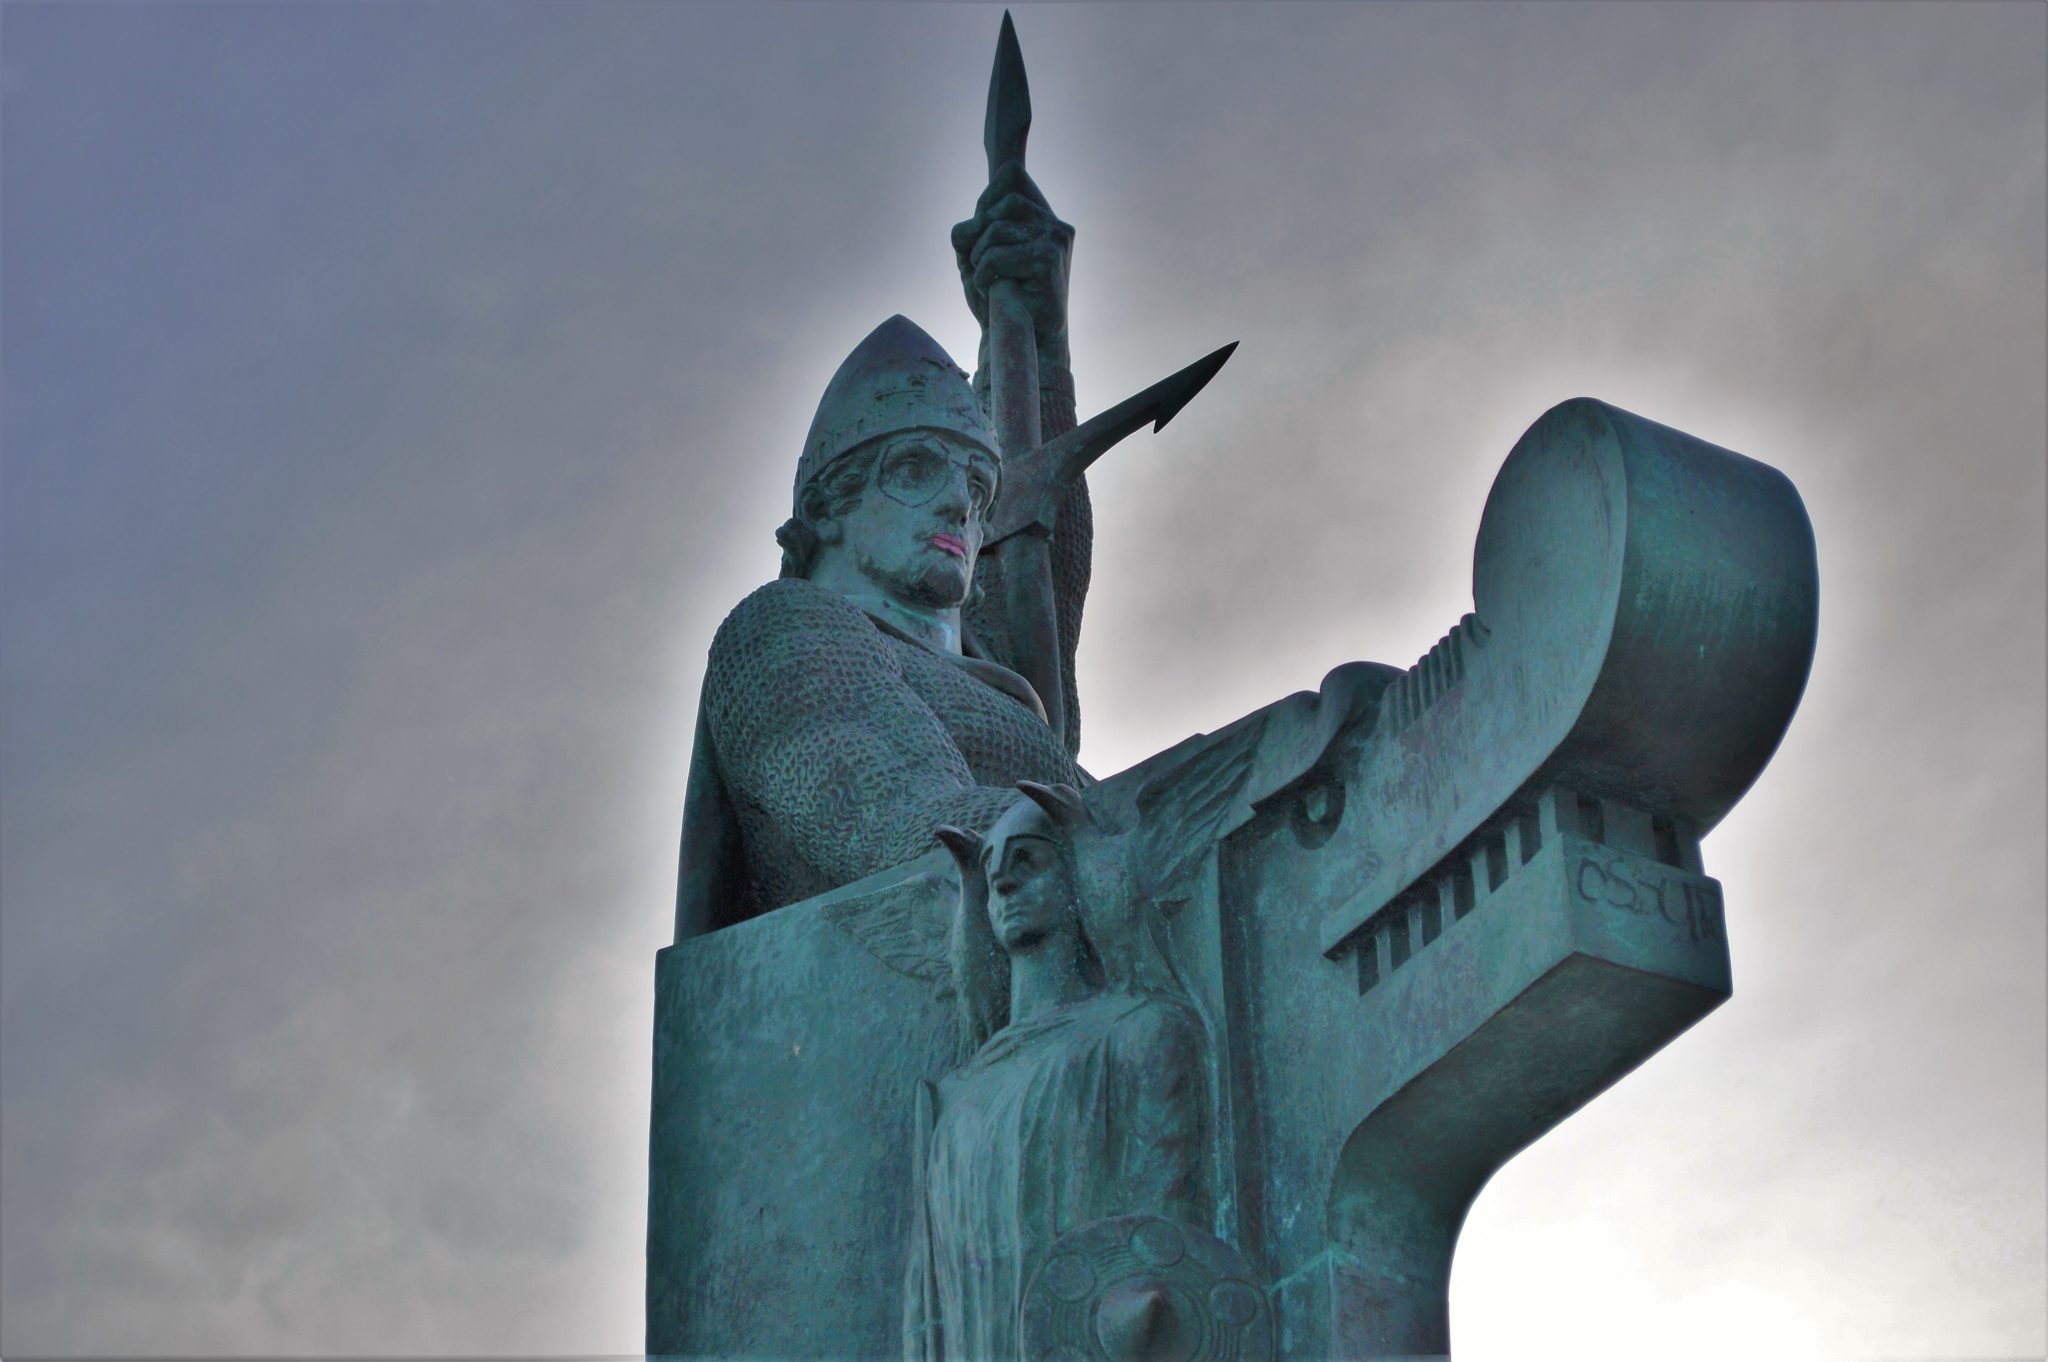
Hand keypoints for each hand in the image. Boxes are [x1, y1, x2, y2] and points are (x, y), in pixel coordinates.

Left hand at [951, 161, 1072, 364]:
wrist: (1022, 344)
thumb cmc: (1000, 302)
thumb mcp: (976, 257)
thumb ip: (972, 229)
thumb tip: (971, 224)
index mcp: (1045, 219)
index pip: (1011, 177)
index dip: (986, 201)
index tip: (981, 235)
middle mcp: (1056, 225)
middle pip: (1000, 202)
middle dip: (978, 234)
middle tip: (980, 265)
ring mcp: (1056, 240)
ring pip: (995, 229)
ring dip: (979, 258)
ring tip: (988, 281)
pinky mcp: (1049, 259)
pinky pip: (996, 255)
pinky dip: (984, 275)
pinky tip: (995, 292)